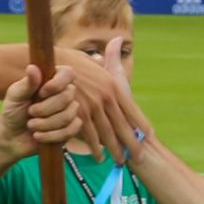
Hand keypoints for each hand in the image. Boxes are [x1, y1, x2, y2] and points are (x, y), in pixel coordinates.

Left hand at [0, 64, 81, 157]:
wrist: (12, 136)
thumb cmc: (13, 111)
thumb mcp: (15, 96)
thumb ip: (26, 84)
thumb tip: (32, 67)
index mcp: (52, 79)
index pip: (68, 73)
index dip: (58, 83)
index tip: (41, 92)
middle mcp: (64, 92)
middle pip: (68, 96)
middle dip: (45, 108)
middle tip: (30, 112)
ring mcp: (69, 110)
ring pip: (68, 115)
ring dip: (45, 124)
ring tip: (31, 125)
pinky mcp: (71, 128)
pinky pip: (71, 130)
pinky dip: (52, 135)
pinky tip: (38, 136)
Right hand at [55, 38, 153, 162]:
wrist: (55, 65)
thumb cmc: (74, 63)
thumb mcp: (96, 61)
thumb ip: (110, 59)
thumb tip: (118, 43)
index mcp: (114, 86)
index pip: (132, 109)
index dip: (141, 124)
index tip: (149, 135)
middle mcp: (107, 98)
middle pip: (123, 126)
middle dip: (132, 143)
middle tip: (139, 156)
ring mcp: (94, 107)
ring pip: (108, 134)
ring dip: (115, 149)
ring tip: (120, 160)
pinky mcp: (79, 114)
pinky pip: (89, 135)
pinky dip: (95, 148)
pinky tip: (100, 156)